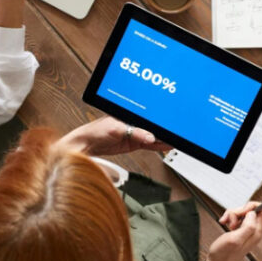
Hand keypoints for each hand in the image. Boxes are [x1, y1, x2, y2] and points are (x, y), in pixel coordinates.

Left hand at [55, 117, 169, 155]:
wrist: (85, 145)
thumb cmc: (95, 130)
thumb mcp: (115, 129)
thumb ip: (134, 133)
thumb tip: (149, 137)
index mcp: (129, 114)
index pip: (148, 116)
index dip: (159, 120)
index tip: (170, 124)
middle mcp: (133, 122)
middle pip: (153, 126)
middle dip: (164, 129)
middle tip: (176, 133)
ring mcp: (133, 133)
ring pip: (153, 136)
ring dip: (163, 138)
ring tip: (175, 140)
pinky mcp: (132, 143)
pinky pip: (149, 145)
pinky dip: (157, 146)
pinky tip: (166, 145)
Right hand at [207, 202, 261, 260]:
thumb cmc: (224, 254)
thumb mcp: (236, 239)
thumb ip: (248, 226)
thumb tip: (253, 213)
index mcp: (256, 232)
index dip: (252, 206)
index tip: (242, 211)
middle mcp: (254, 230)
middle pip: (251, 209)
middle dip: (239, 210)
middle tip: (232, 221)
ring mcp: (247, 230)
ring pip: (242, 212)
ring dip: (232, 214)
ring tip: (226, 223)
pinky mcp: (239, 230)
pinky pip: (236, 217)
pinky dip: (229, 218)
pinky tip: (224, 223)